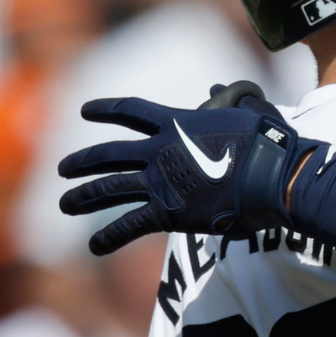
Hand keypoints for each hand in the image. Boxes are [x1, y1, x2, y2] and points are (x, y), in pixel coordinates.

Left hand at [58, 83, 325, 254]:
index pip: (131, 111)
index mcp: (177, 122)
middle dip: (83, 162)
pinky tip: (94, 246)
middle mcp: (159, 150)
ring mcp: (160, 181)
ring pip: (109, 189)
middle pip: (109, 155)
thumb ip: (229, 101)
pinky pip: (129, 225)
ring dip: (83, 197)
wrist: (271, 176)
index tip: (84, 111)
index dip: (105, 109)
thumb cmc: (268, 144)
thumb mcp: (248, 111)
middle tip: (64, 168)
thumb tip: (218, 90)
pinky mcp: (168, 212)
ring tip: (65, 204)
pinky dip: (109, 237)